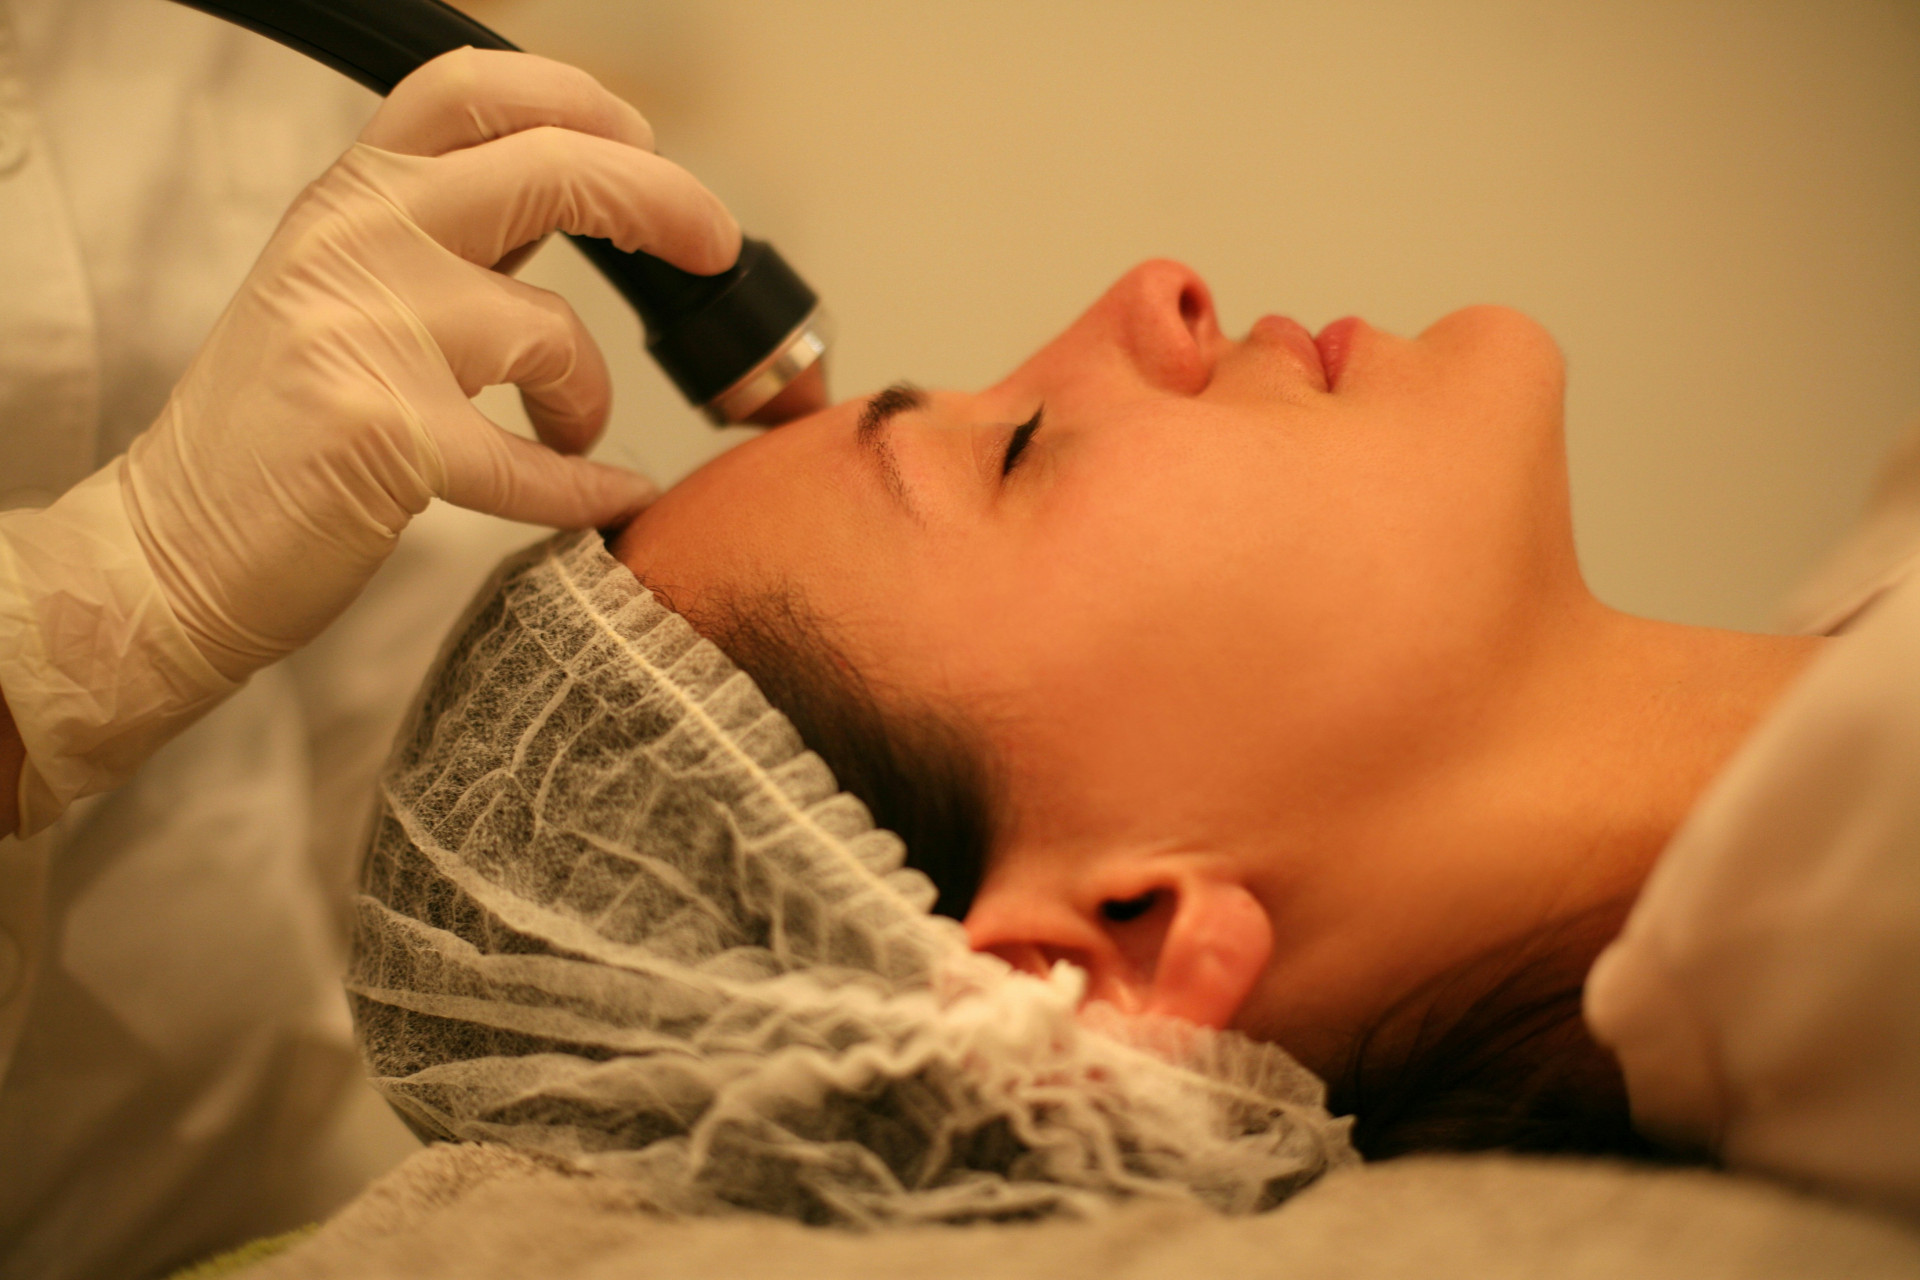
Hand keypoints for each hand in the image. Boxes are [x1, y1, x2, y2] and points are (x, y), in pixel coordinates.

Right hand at [0, 49, 736, 831]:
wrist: (169, 550)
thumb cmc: (274, 431)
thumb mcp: (349, 290)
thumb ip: (454, 240)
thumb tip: (579, 195)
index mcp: (350, 199)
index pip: (472, 89)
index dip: (580, 101)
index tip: (643, 141)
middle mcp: (355, 241)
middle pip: (549, 169)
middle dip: (659, 200)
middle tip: (711, 246)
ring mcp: (365, 332)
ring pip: (552, 330)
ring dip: (589, 396)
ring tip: (570, 433)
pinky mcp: (386, 436)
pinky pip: (540, 465)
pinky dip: (589, 490)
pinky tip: (611, 497)